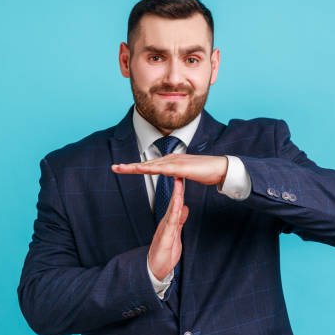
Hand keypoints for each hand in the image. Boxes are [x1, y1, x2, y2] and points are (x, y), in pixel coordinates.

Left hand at [112, 153, 228, 185]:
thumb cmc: (206, 171)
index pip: (149, 165)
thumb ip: (178, 173)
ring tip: (120, 168)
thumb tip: (173, 175)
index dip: (135, 167)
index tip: (122, 169)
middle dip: (129, 166)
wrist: (220, 168)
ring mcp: (175, 162)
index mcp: (171, 161)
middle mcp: (170, 159)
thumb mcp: (187, 173)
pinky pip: (162, 169)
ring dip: (135, 167)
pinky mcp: (181, 168)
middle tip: (113, 168)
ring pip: (150, 166)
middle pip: (146, 164)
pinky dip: (150, 169)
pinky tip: (141, 170)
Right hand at [147, 177, 189, 280]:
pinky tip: (177, 205)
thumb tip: (184, 208)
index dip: (179, 190)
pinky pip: (171, 223)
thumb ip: (179, 221)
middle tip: (179, 173)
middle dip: (177, 188)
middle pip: (173, 203)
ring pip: (172, 210)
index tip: (182, 177)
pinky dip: (174, 213)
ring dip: (176, 196)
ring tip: (179, 184)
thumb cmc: (164, 254)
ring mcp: (165, 230)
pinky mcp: (165, 238)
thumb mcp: (175, 235)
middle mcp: (166, 223)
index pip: (176, 203)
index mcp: (169, 222)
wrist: (154, 269)